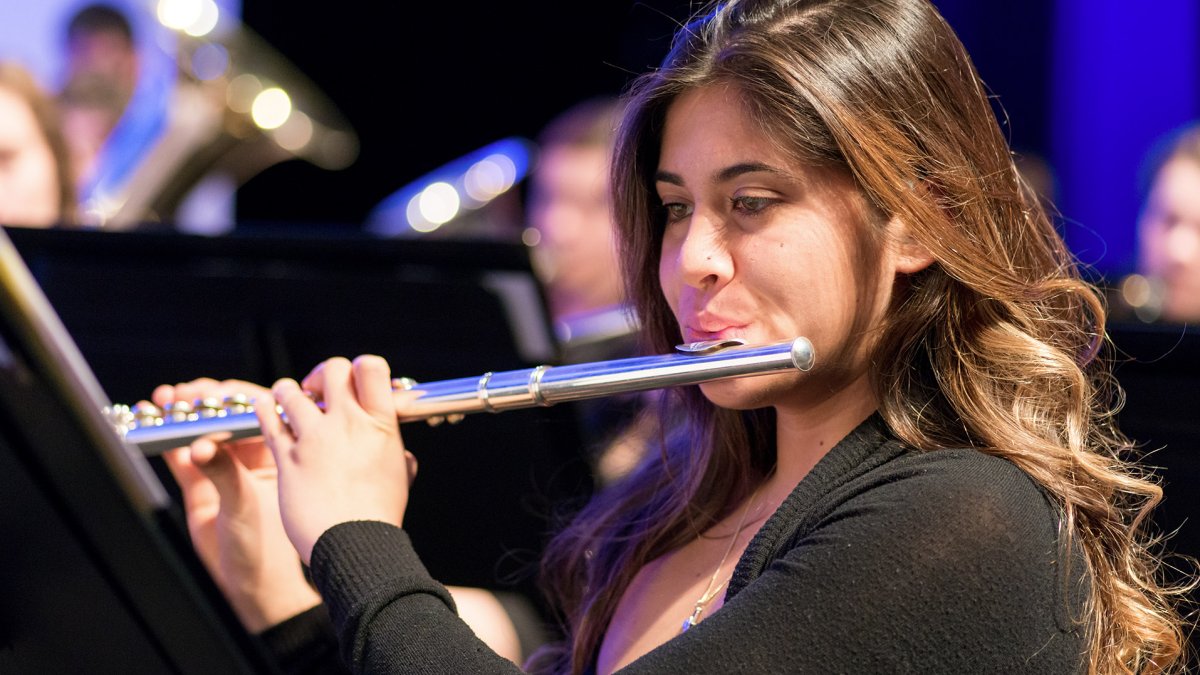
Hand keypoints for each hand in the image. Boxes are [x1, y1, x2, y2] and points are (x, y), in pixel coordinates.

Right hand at [153, 379, 321, 631]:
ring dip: (182, 414)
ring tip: (163, 401)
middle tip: (183, 395)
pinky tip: (151, 421)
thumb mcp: (246, 505)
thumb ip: (224, 473)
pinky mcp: (201, 484)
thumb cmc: (267, 545)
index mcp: (278, 452)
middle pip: (226, 416)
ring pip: (202, 430)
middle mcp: (252, 455)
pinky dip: (167, 437)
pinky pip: (182, 453)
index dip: (234, 398)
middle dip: (204, 402)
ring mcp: (226, 467)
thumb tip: (200, 445)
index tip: (213, 393)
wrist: (252, 583)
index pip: (257, 412)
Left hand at [260, 355, 418, 564]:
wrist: (356, 546)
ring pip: (293, 392)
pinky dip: (265, 409)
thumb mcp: (400, 477)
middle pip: (332, 370)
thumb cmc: (380, 516)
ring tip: (287, 399)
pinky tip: (264, 407)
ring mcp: (315, 439)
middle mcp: (348, 424)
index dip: (360, 368)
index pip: (371, 367)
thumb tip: (404, 455)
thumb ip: (397, 456)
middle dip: (321, 375)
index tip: (351, 384)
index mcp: (381, 425)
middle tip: (316, 391)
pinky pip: (270, 421)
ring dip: (289, 392)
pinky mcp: (288, 458)